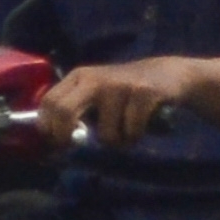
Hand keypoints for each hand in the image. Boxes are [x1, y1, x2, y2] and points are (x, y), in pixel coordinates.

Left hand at [38, 57, 199, 146]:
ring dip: (117, 142)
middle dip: (67, 136)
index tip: (58, 143)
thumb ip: (76, 108)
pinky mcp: (144, 93)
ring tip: (125, 132)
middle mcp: (95, 79)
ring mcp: (119, 86)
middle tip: (77, 146)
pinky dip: (136, 136)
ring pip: (105, 132)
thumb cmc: (127, 90)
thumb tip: (54, 140)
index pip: (49, 102)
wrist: (170, 74)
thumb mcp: (97, 92)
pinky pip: (131, 131)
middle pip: (65, 112)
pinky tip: (141, 127)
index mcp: (79, 77)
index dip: (48, 128)